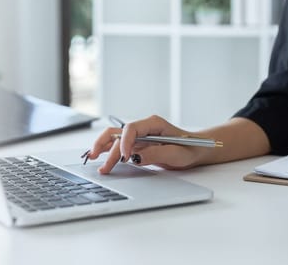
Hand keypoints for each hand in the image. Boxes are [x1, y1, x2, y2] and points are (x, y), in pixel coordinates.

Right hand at [87, 115, 201, 173]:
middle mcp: (143, 127)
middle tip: (100, 163)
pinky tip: (100, 158)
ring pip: (114, 138)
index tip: (124, 157)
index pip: (131, 128)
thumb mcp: (176, 153)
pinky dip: (108, 151)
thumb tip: (136, 157)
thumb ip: (156, 154)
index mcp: (153, 123)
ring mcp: (139, 136)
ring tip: (91, 158)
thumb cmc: (189, 149)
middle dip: (108, 148)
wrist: (196, 151)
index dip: (124, 142)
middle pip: (119, 134)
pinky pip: (119, 145)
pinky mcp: (137, 145)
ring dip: (103, 147)